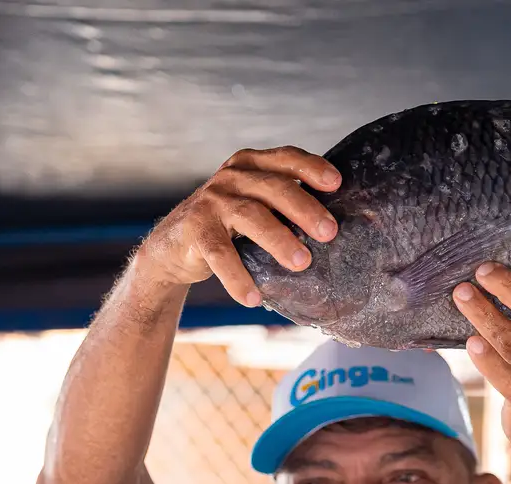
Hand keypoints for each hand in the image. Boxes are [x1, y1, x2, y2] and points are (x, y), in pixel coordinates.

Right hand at [136, 147, 341, 305]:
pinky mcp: (195, 229)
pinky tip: (252, 298)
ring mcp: (212, 201)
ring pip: (251, 216)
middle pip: (274, 187)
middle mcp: (232, 177)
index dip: (311, 168)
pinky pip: (220, 254)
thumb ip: (284, 206)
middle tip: (329, 232)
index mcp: (252, 165)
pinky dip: (237, 277)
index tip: (336, 184)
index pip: (286, 158)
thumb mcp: (255, 206)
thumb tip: (335, 228)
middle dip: (305, 208)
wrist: (173, 246)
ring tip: (302, 263)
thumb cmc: (228, 226)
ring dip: (279, 240)